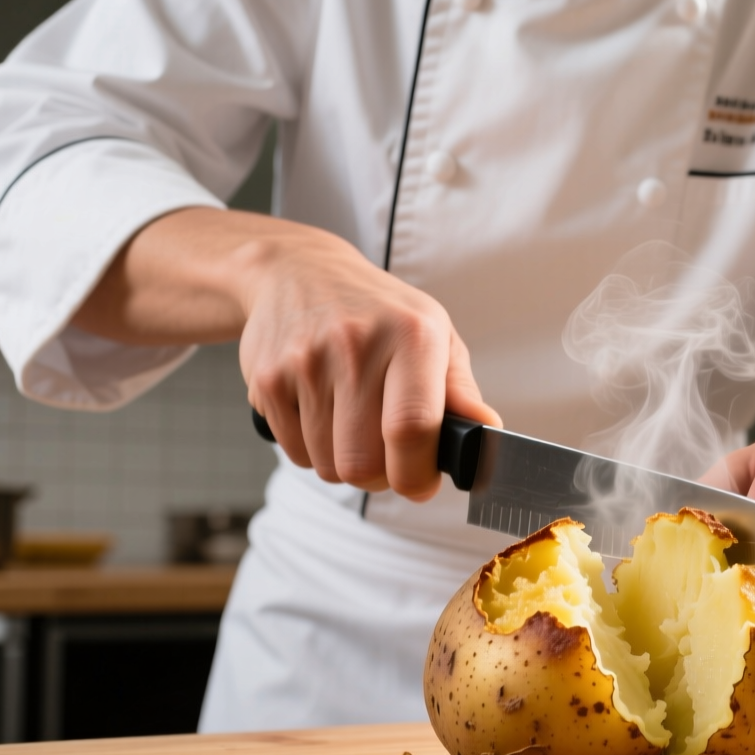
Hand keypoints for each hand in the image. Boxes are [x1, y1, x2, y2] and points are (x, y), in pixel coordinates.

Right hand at [74, 208, 500, 499]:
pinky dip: (313, 450)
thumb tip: (487, 433)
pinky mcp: (267, 380)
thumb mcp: (434, 335)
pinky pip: (295, 454)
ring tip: (353, 424)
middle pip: (364, 463)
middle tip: (388, 455)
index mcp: (412, 335)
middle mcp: (356, 346)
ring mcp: (306, 363)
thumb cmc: (379, 312)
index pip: (411, 428)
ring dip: (345, 462)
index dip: (417, 474)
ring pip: (328, 466)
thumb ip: (460, 391)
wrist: (298, 272)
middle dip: (381, 476)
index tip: (422, 483)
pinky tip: (323, 413)